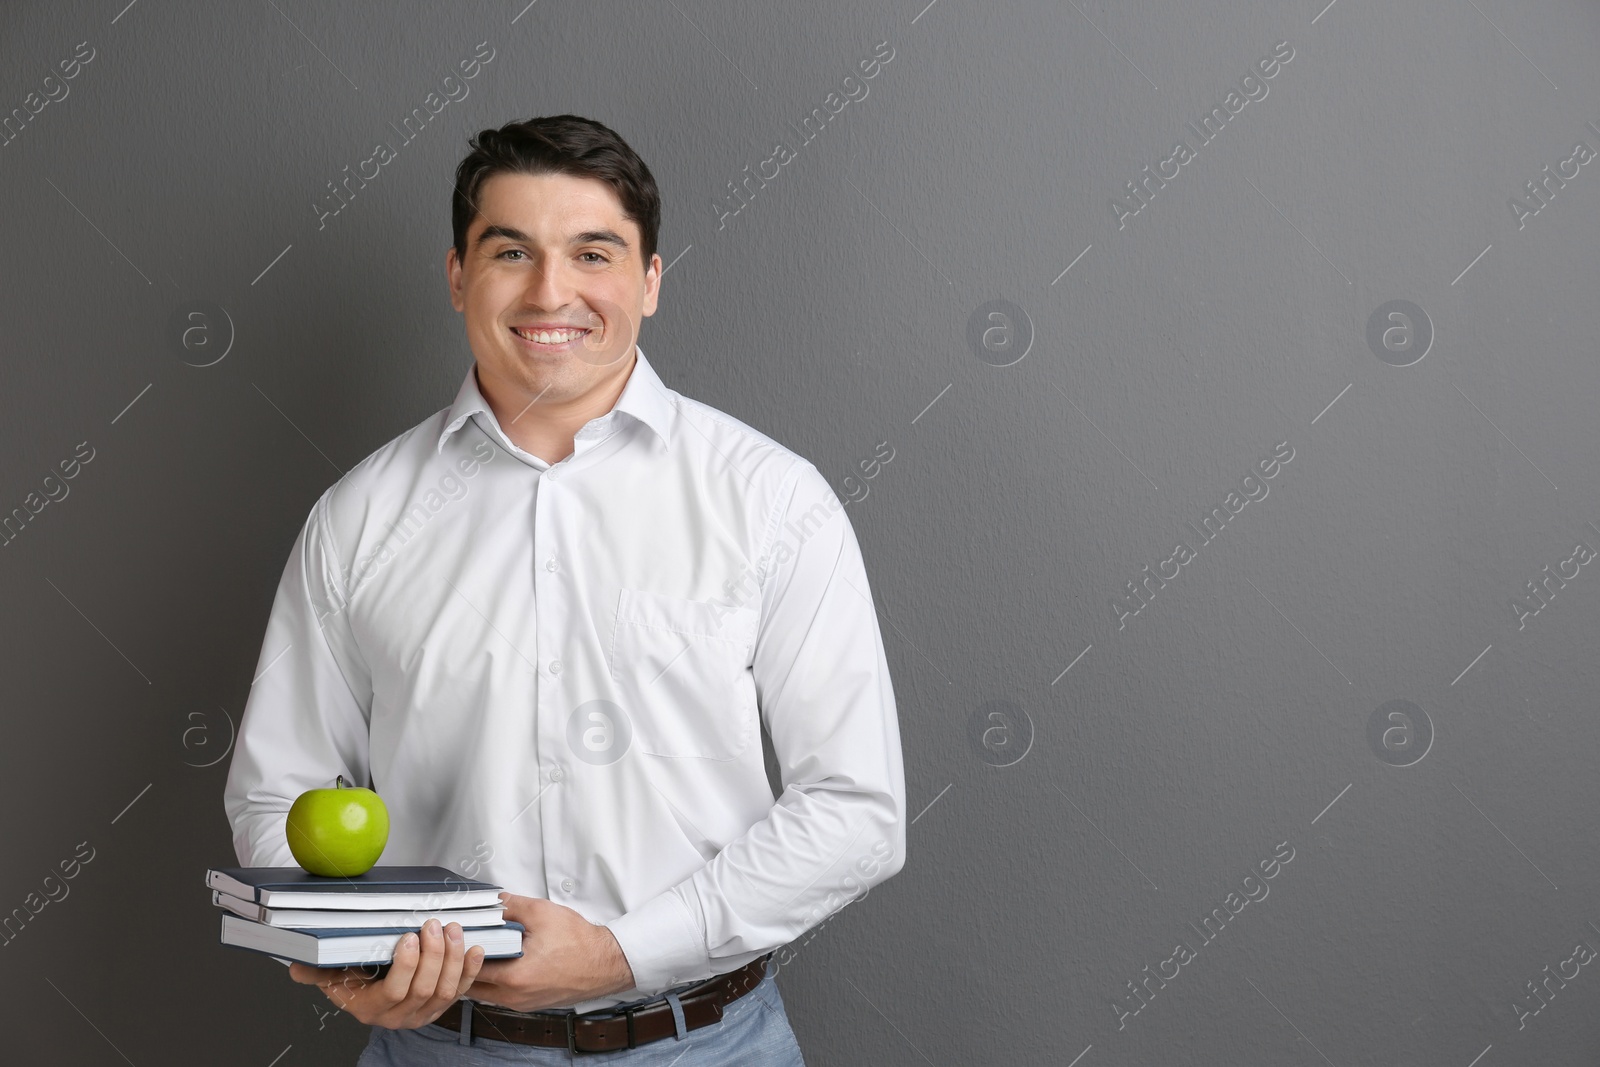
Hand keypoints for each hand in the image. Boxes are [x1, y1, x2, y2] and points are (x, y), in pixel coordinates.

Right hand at [289, 918, 485, 1029]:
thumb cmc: (354, 982)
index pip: (394, 991)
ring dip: (453, 958)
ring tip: (453, 929)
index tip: (410, 938)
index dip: (407, 966)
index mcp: (371, 1008)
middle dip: (434, 954)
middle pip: (425, 989)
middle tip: (433, 924)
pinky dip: (471, 969)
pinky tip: (475, 949)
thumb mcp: (332, 977)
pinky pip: (461, 990)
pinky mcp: (441, 1006)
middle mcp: (399, 1015)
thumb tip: (297, 966)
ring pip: (446, 990)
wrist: (373, 997)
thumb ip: (317, 972)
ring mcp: (423, 1013)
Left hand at [466, 892, 636, 1012]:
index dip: (460, 950)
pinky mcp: (530, 1004)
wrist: (604, 963)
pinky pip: (501, 995)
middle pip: (472, 985)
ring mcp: (522, 1003)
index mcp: (513, 977)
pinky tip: (504, 961)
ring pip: (486, 993)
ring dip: (480, 974)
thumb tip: (494, 902)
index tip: (458, 936)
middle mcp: (514, 996)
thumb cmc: (580, 943)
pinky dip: (496, 980)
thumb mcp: (542, 913)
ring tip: (486, 950)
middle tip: (467, 943)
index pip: (469, 968)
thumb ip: (512, 906)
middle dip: (466, 964)